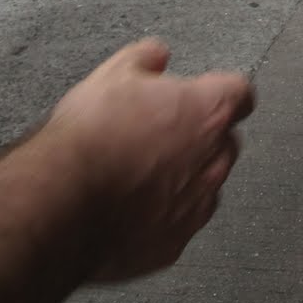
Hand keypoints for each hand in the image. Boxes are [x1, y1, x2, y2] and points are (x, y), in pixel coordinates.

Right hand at [45, 39, 253, 280]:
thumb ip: (146, 58)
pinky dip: (166, 216)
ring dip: (188, 177)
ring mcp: (195, 208)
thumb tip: (156, 56)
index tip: (213, 93)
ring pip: (208, 186)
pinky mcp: (172, 246)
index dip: (224, 91)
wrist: (61, 202)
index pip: (240, 94)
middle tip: (167, 134)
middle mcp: (212, 161)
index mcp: (208, 113)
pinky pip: (181, 225)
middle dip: (205, 136)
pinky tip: (136, 209)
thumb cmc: (91, 139)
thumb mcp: (114, 74)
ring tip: (146, 174)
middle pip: (226, 142)